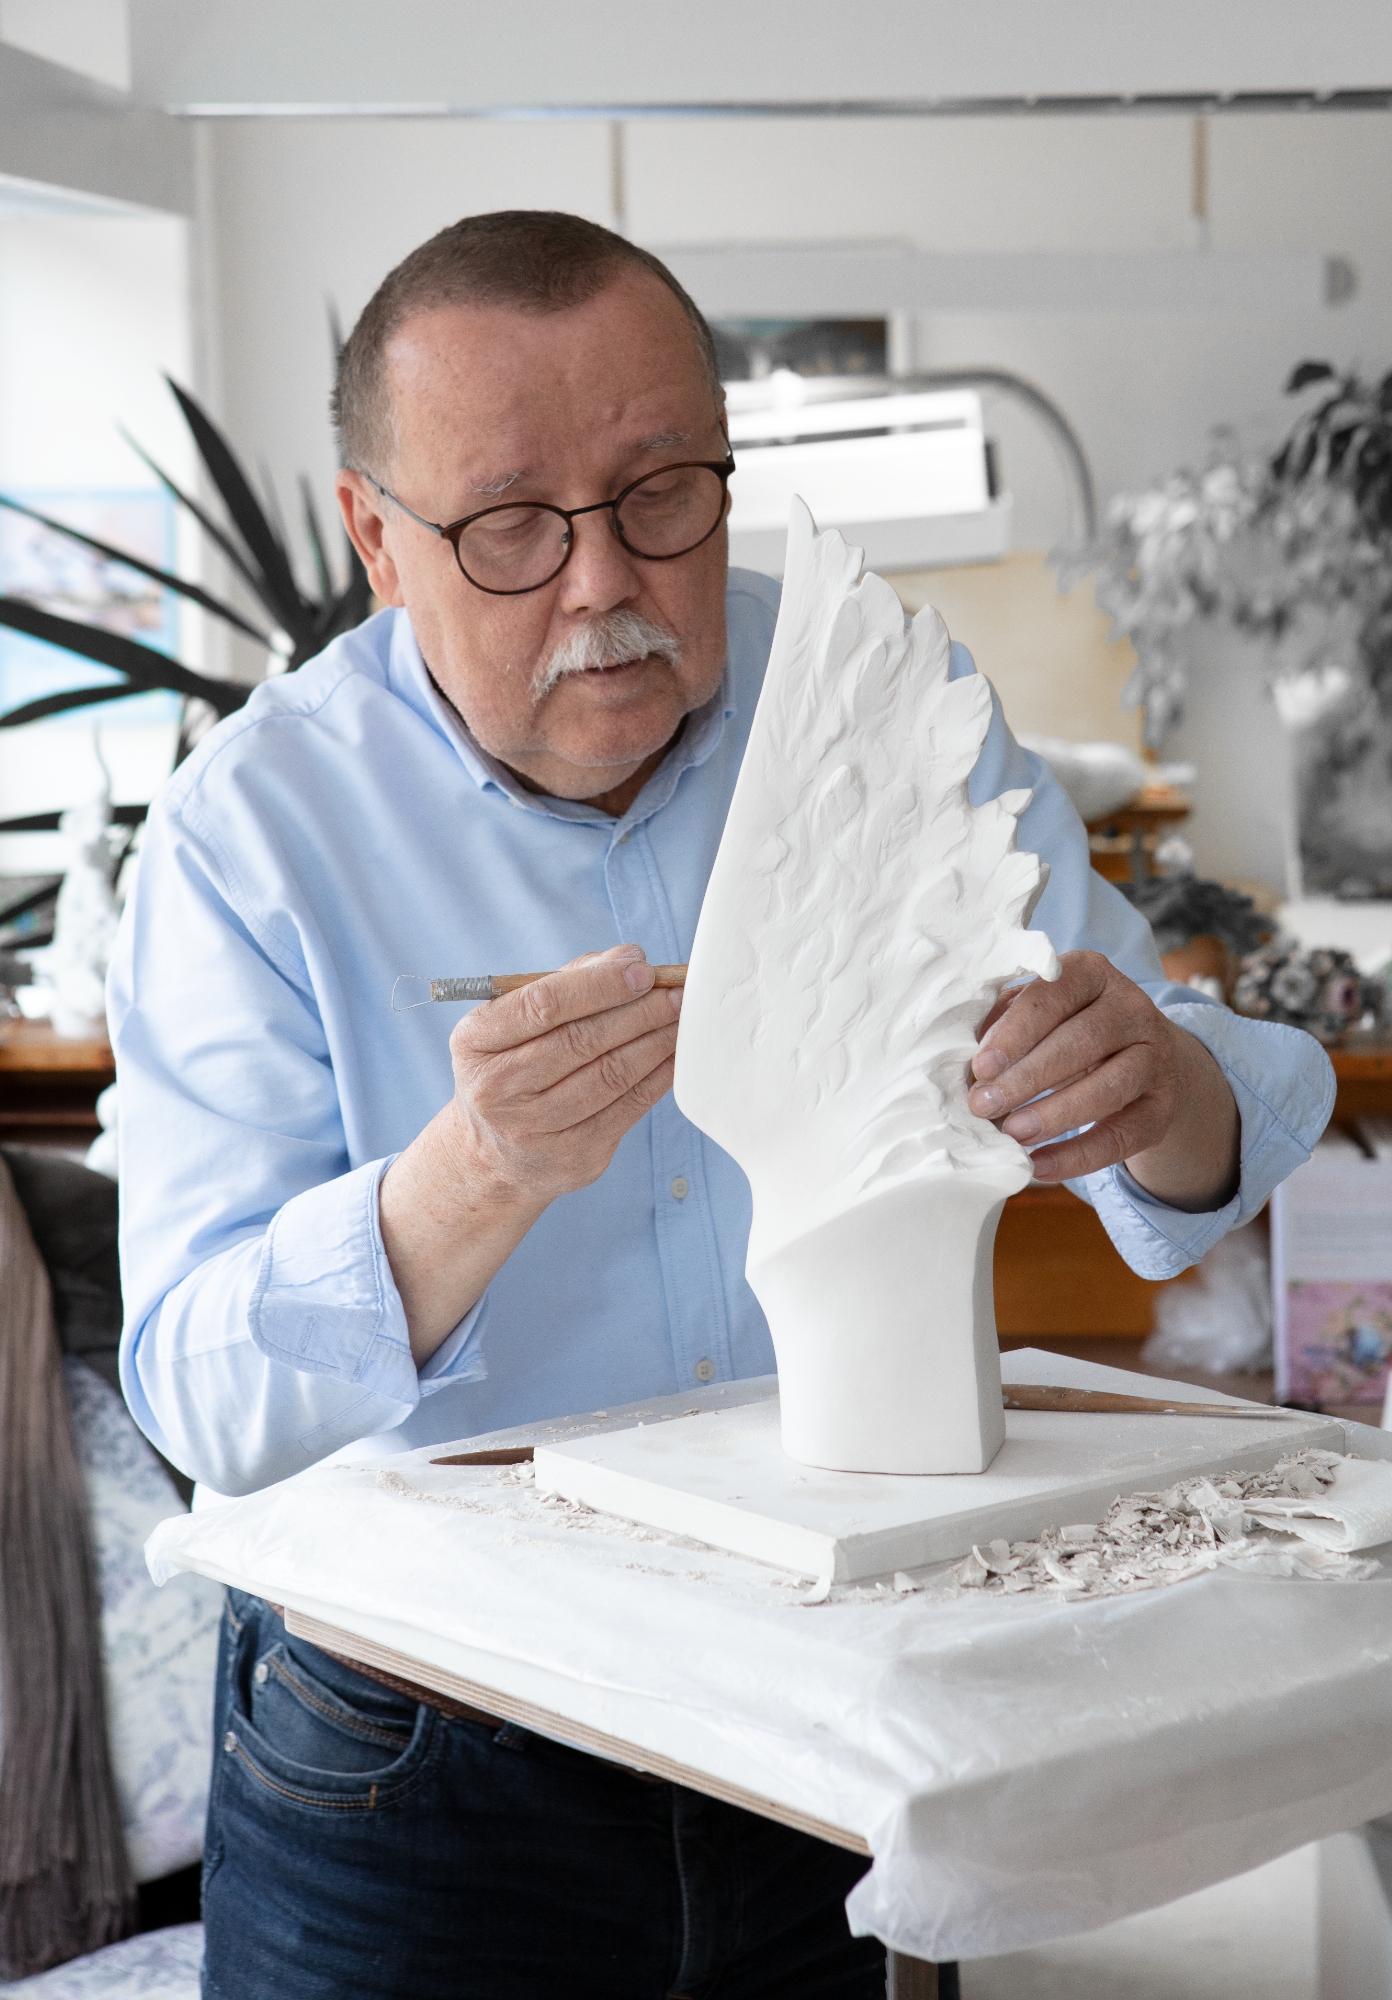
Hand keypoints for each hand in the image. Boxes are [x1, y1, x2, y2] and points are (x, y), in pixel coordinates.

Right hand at [444, 944, 680, 1202]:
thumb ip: (569, 982)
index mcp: (475, 1043)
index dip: (599, 986)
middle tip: (676, 992)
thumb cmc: (512, 1067)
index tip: (642, 969)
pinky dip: (659, 1075)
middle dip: (639, 1011)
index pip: (543, 1006)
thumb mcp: (515, 1022)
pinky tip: (674, 1053)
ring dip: (655, 1041)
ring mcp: (535, 1128)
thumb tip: (630, 958)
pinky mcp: (576, 1156)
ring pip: (611, 1075)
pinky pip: (630, 1107)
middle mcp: (497, 1089)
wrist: (493, 1155)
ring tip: (681, 1018)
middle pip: (582, 1041)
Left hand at [966, 950, 1239, 1210]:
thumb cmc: (1062, 1030)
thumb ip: (1001, 1026)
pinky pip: (1123, 1136)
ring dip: (1055, 1114)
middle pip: (1081, 1042)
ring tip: (1012, 1134)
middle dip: (1027, 1077)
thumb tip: (966, 1065)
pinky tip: (1039, 1165)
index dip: (1015, 1032)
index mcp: (1091, 972)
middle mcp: (1132, 1008)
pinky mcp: (1163, 1106)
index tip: (980, 1067)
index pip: (1053, 995)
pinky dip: (1078, 1155)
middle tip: (982, 1106)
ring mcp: (1155, 1057)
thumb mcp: (1034, 1015)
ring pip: (1109, 1087)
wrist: (1136, 1059)